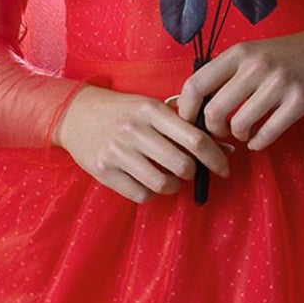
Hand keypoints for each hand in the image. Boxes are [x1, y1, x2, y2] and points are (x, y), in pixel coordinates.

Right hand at [51, 83, 233, 204]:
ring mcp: (118, 152)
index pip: (195, 139)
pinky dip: (151, 193)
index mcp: (152, 110)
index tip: (225, 167)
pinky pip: (142, 195)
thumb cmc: (124, 112)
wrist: (76, 114)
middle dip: (192, 172)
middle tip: (189, 170)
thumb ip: (185, 126)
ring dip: (173, 186)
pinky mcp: (104, 172)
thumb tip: (227, 150)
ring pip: (163, 184)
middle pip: (182, 165)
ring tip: (168, 177)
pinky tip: (147, 181)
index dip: (217, 158)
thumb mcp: (152, 108)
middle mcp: (135, 130)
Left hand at [174, 25, 303, 152]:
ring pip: (239, 125)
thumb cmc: (288, 56)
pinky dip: (257, 143)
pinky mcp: (300, 101)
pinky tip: (258, 140)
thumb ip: (227, 72)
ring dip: (238, 136)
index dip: (186, 109)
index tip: (189, 121)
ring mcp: (279, 83)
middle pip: (214, 111)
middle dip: (212, 130)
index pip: (196, 84)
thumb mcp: (254, 53)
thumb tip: (193, 104)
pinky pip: (267, 134)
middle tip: (221, 132)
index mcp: (240, 52)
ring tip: (244, 131)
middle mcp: (256, 65)